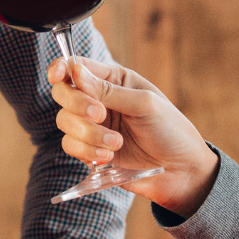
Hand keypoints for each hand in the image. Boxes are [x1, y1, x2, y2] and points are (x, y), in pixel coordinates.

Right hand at [48, 57, 219, 218]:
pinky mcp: (90, 150)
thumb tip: (75, 73)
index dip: (61, 68)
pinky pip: (70, 146)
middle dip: (77, 104)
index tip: (56, 76)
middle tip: (100, 115)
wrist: (182, 171)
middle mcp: (99, 99)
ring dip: (88, 134)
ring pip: (65, 121)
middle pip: (63, 93)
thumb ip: (108, 90)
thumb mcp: (145, 104)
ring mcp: (93, 125)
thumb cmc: (170, 130)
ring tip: (116, 144)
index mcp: (113, 79)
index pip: (77, 66)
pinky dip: (86, 151)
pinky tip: (109, 157)